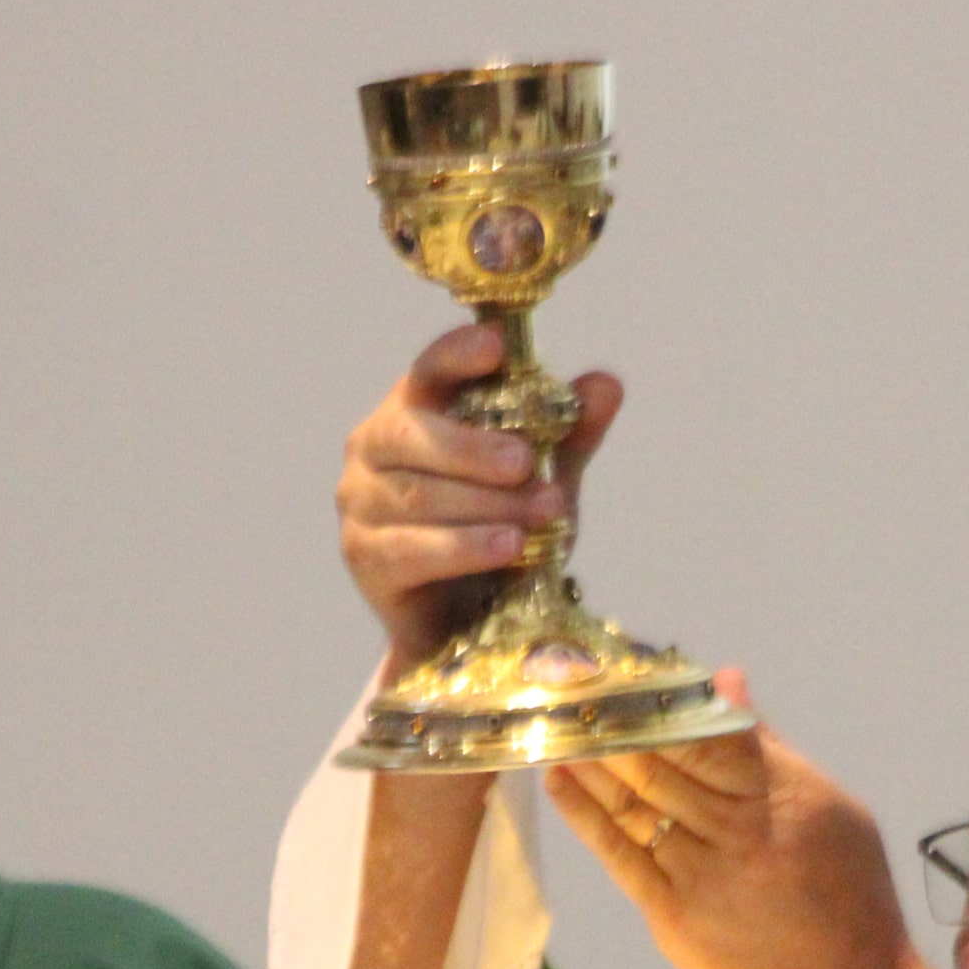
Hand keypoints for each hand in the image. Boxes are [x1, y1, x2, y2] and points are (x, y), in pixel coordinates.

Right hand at [336, 322, 620, 674]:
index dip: (457, 354)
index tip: (495, 347)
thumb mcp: (541, 479)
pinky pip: (412, 550)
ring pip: (418, 496)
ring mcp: (361, 503)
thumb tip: (606, 384)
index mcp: (415, 409)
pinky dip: (464, 548)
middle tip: (527, 462)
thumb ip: (569, 435)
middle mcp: (375, 447)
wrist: (466, 622)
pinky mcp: (364, 558)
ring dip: (487, 505)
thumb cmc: (498, 531)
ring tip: (544, 514)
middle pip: (413, 433)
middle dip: (473, 447)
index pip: (428, 369)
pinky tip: (509, 547)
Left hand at [547, 674, 944, 968]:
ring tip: (557, 721)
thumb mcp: (833, 810)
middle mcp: (741, 831)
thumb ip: (772, 749)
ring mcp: (703, 875)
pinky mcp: (675, 917)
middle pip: (664, 761)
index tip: (626, 668)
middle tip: (572, 684)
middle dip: (614, 720)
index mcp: (785, 797)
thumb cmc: (850, 900)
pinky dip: (586, 814)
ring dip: (590, 758)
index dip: (663, 697)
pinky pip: (621, 854)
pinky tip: (562, 780)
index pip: (712, 730)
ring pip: (635, 802)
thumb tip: (726, 682)